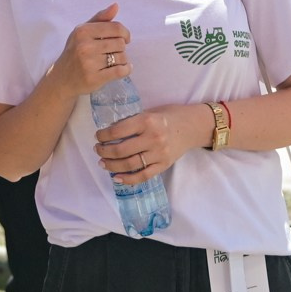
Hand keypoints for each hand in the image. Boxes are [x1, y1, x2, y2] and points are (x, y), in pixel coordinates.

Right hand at [49, 4, 129, 96]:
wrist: (61, 79)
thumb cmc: (74, 53)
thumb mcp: (82, 32)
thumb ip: (100, 18)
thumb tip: (116, 5)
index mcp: (83, 31)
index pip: (115, 27)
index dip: (125, 33)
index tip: (124, 39)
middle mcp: (85, 46)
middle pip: (120, 43)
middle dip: (121, 48)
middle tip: (113, 52)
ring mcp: (89, 63)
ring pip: (122, 57)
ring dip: (123, 60)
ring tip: (114, 62)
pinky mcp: (95, 78)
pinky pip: (120, 71)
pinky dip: (126, 69)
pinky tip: (124, 69)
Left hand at [95, 104, 211, 185]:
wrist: (192, 126)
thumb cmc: (169, 115)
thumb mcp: (150, 112)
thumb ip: (133, 122)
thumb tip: (111, 132)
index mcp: (147, 121)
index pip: (118, 131)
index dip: (104, 135)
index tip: (98, 136)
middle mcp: (153, 138)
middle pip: (121, 150)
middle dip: (105, 151)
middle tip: (98, 150)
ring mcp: (159, 154)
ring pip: (129, 164)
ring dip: (112, 165)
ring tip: (103, 162)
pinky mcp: (164, 165)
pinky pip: (143, 175)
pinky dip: (128, 179)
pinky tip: (116, 177)